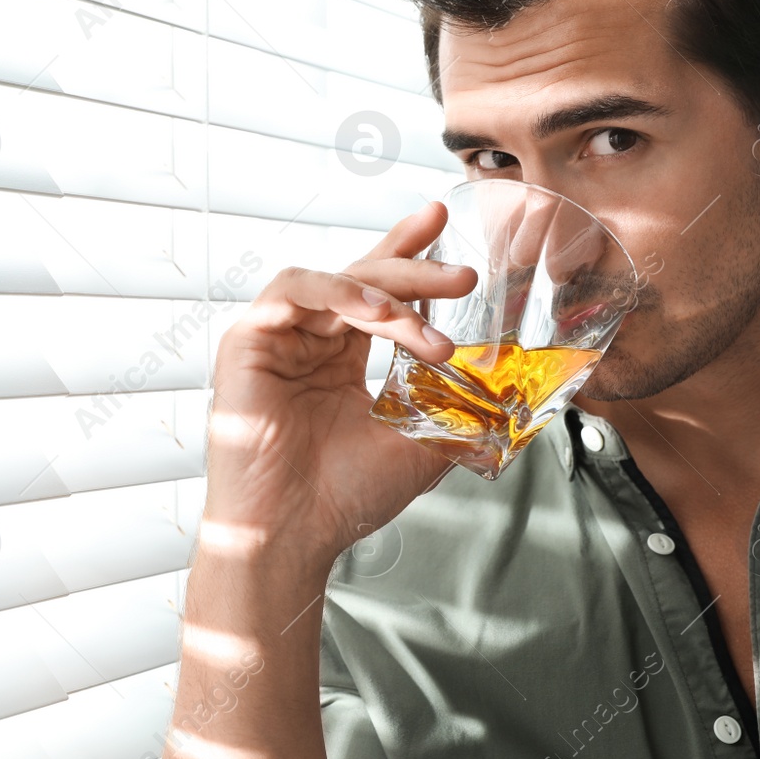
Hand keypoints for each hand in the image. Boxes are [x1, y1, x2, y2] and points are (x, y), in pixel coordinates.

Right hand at [201, 200, 478, 571]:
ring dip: (384, 293)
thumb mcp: (419, 447)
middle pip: (362, 278)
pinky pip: (293, 291)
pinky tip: (375, 314)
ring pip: (334, 283)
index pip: (376, 294)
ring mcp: (276, 340)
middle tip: (463, 275)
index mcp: (339, 362)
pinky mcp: (247, 342)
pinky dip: (338, 292)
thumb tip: (512, 397)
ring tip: (423, 323)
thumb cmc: (342, 498)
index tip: (445, 224)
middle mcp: (307, 343)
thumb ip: (456, 414)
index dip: (408, 254)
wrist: (292, 534)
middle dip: (414, 269)